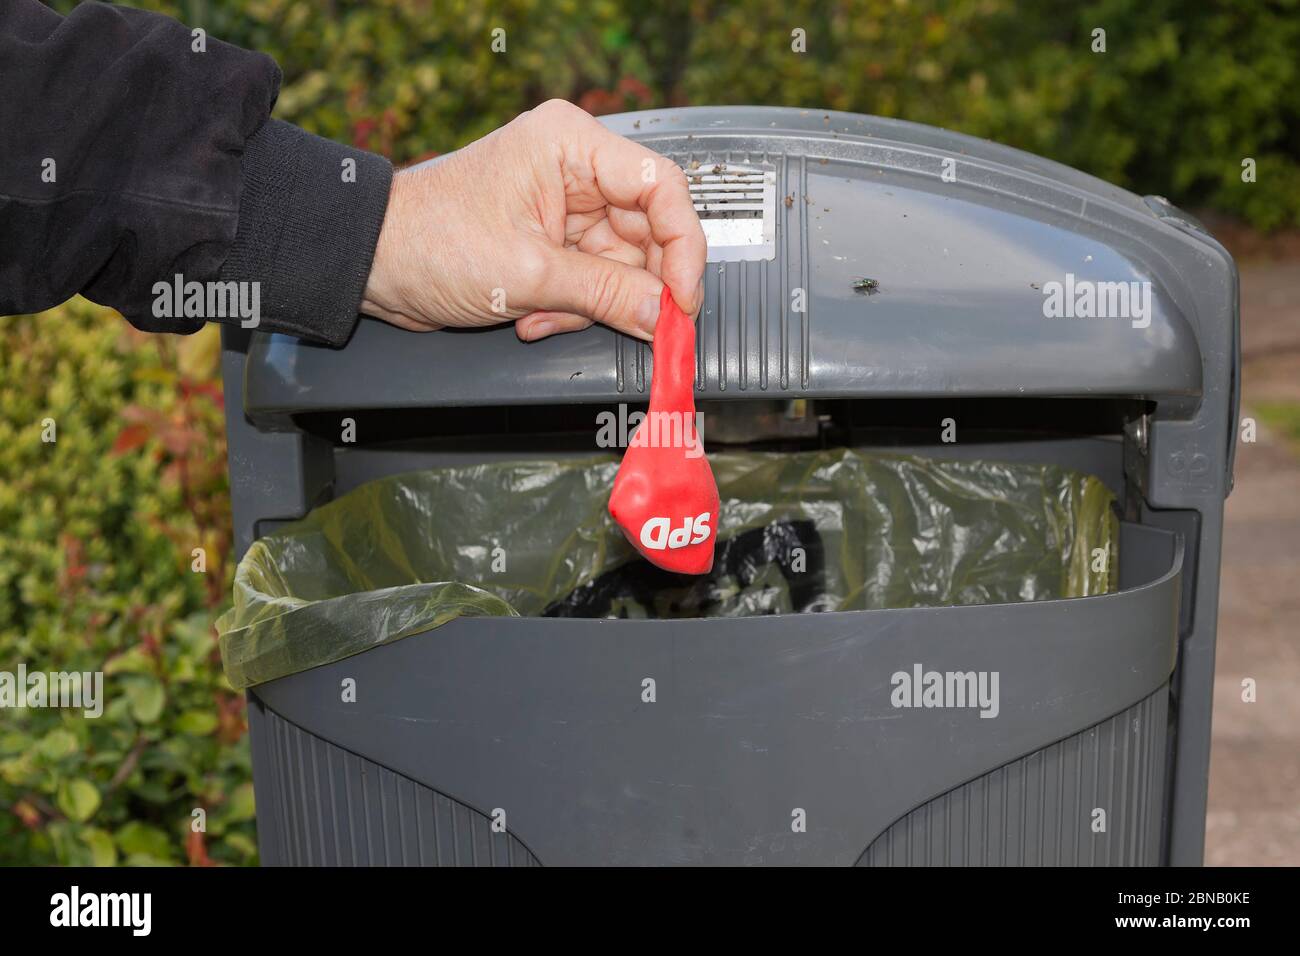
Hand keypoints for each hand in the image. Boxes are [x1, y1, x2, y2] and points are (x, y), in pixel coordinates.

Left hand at [359, 99, 706, 341]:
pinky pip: (592, 283)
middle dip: (631, 287)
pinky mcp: (554, 243)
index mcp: (571, 145)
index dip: (684, 246)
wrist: (372, 263)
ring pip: (622, 266)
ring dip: (591, 305)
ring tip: (544, 314)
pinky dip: (572, 309)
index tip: (682, 299)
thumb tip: (663, 315)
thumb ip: (606, 295)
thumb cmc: (426, 240)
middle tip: (637, 327)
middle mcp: (575, 169)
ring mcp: (566, 207)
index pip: (662, 186)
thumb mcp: (526, 274)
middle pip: (648, 232)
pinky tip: (534, 315)